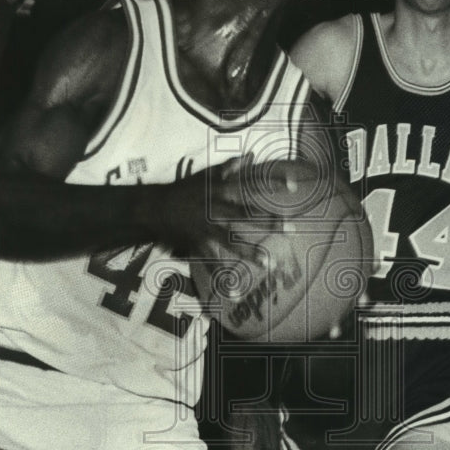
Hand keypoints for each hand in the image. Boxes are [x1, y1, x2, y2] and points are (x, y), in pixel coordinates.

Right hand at [157, 159, 313, 269]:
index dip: (273, 183)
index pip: (252, 184)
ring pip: (231, 242)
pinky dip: (222, 280)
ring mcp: (207, 229)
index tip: (295, 186)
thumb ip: (230, 167)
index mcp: (221, 190)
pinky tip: (235, 295)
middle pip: (246, 215)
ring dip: (250, 253)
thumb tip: (250, 155)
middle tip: (292, 229)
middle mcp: (216, 209)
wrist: (155, 208)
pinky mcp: (198, 245)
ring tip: (269, 264)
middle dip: (269, 223)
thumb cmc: (185, 190)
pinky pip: (212, 264)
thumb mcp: (206, 175)